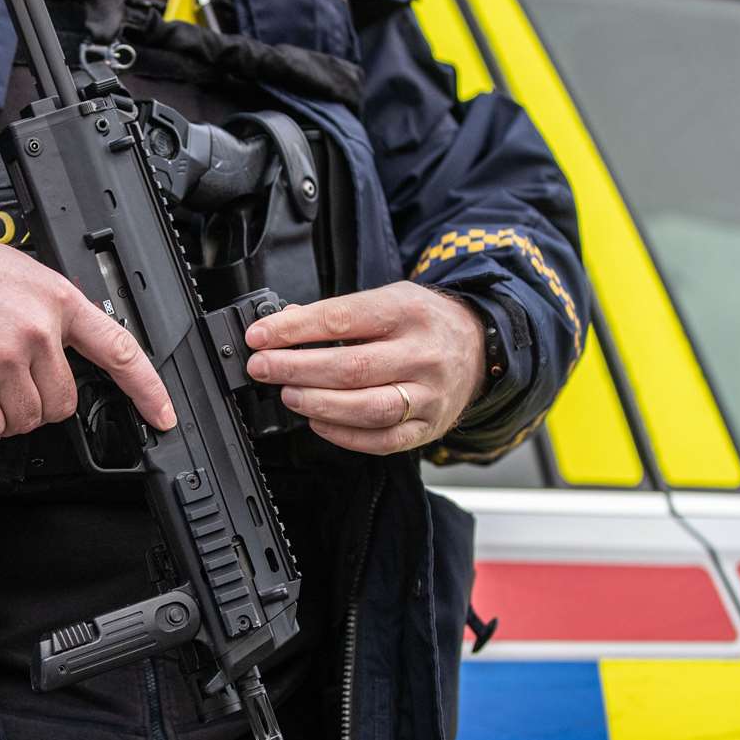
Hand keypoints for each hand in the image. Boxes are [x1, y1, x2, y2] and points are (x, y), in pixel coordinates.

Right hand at [0, 223, 175, 449]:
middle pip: (63, 402)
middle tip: (14, 388)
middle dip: (40, 406)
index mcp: (59, 301)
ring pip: (27, 419)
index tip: (162, 415)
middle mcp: (38, 330)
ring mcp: (4, 355)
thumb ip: (52, 314)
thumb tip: (68, 353)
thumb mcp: (25, 276)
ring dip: (7, 418)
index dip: (147, 389)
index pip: (119, 350)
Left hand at [244, 282, 485, 453]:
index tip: (260, 336)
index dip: (295, 329)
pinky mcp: (429, 427)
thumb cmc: (423, 322)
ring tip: (288, 395)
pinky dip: (344, 435)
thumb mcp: (387, 300)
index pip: (342, 320)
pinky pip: (383, 440)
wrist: (479, 344)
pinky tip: (317, 422)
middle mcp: (423, 353)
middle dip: (297, 369)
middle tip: (263, 368)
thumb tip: (283, 325)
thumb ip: (338, 315)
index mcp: (407, 312)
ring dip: (319, 403)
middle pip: (352, 367)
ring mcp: (429, 394)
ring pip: (368, 407)